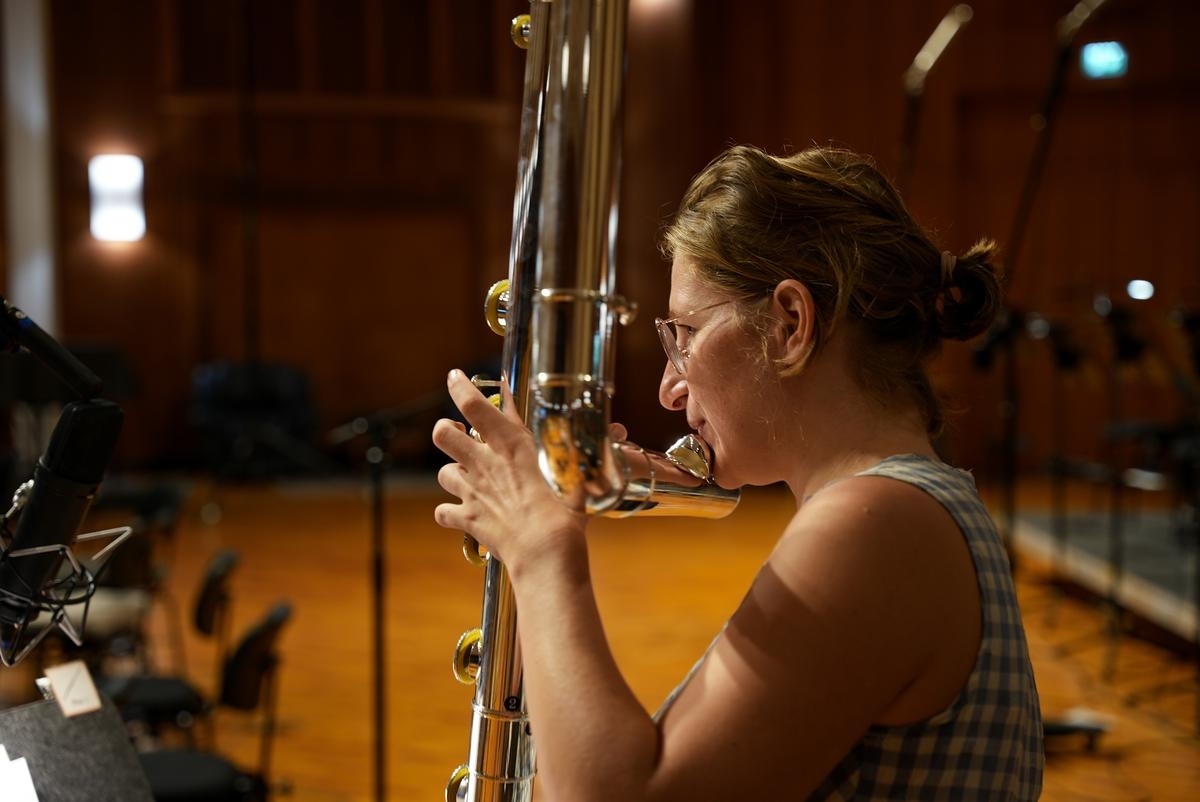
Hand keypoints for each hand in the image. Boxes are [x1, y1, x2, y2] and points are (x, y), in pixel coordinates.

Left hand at [432, 369, 585, 571]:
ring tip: (466, 475)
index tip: (455, 377)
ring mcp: (472, 492)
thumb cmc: (566, 510)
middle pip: (444, 434)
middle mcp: (484, 463)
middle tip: (458, 432)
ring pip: (443, 472)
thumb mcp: (575, 469)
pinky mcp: (468, 520)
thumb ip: (577, 447)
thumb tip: (613, 429)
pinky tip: (460, 512)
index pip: (473, 403)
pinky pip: (444, 512)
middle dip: (447, 430)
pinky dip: (449, 512)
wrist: (547, 551)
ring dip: (452, 472)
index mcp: (510, 443)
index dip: (460, 386)